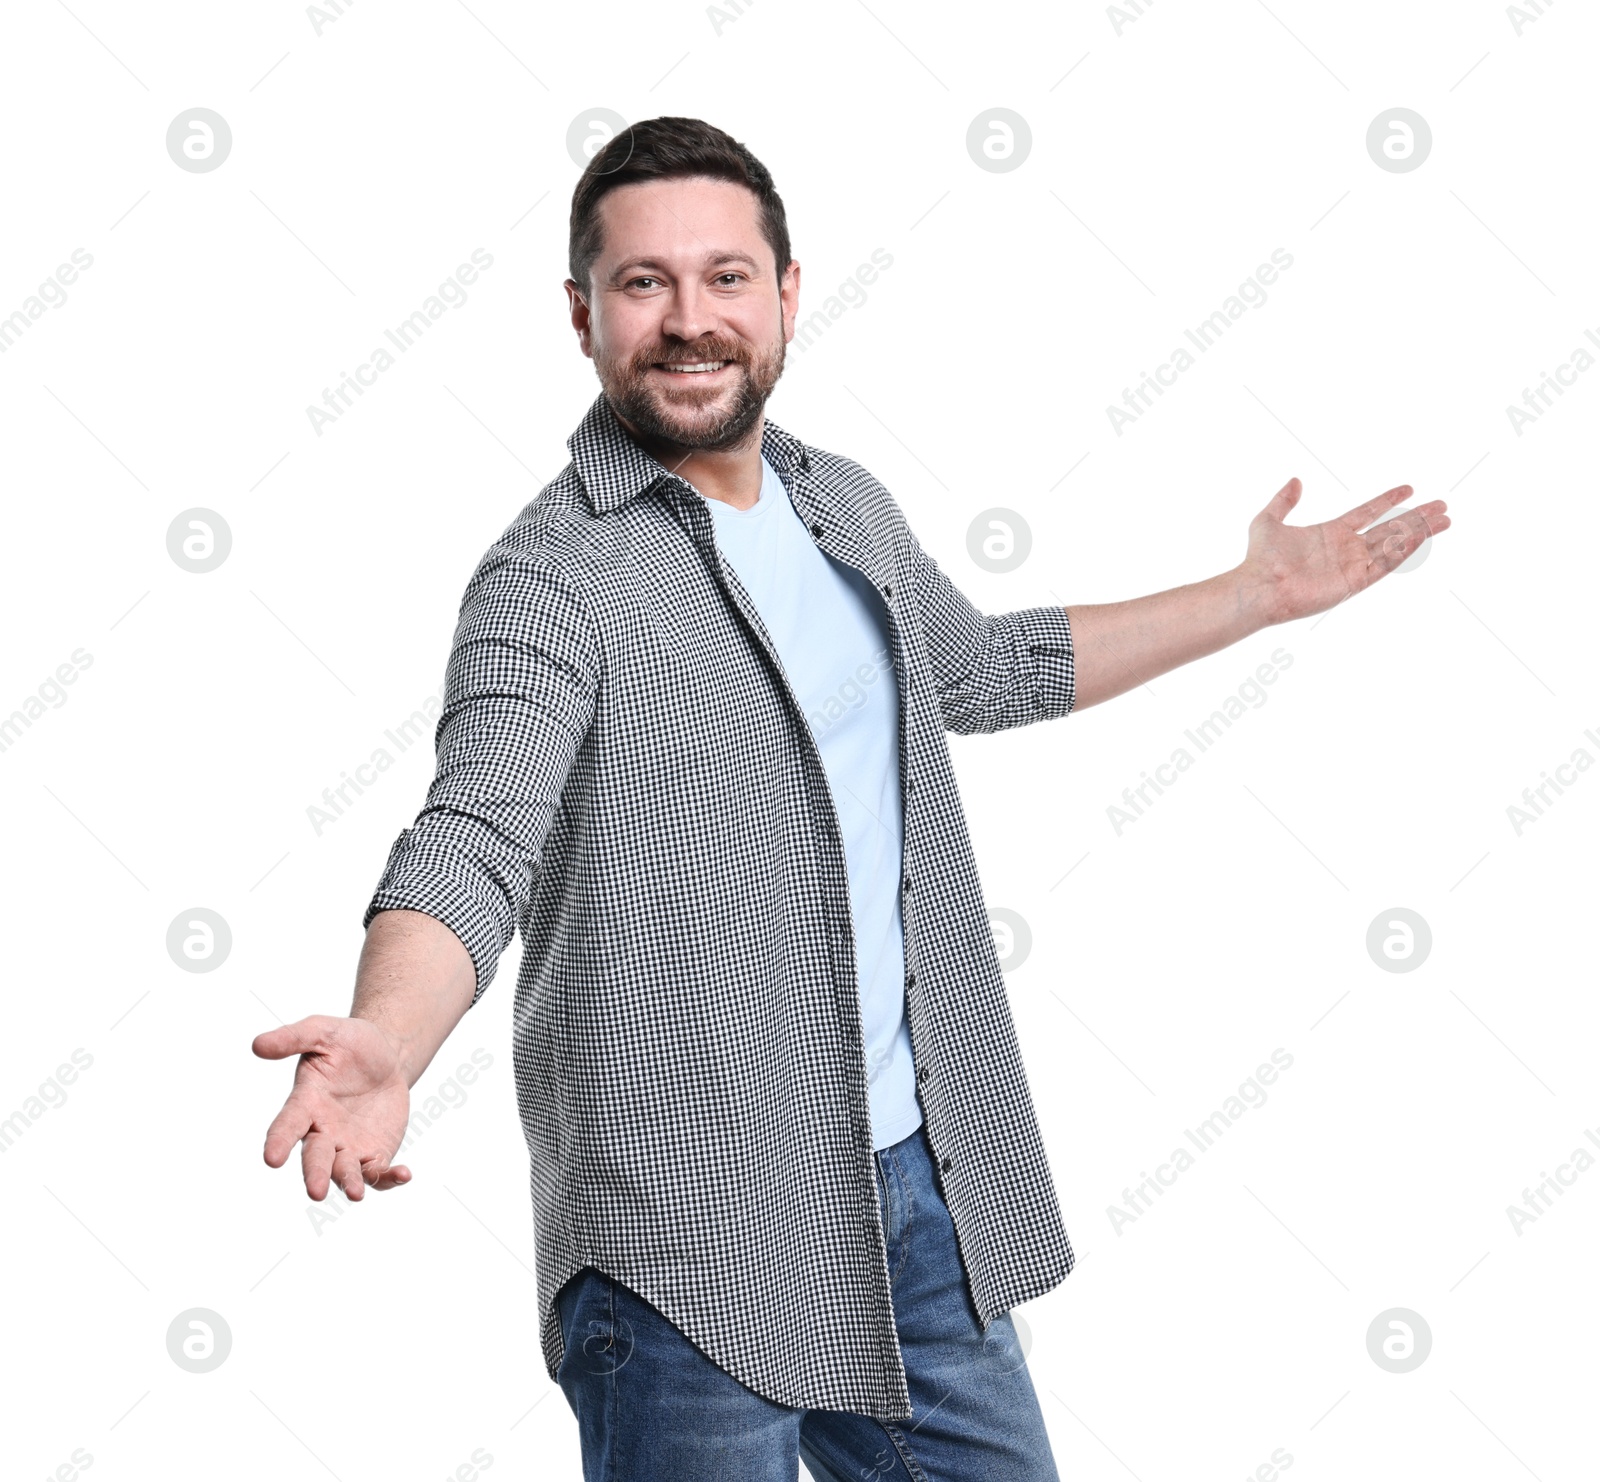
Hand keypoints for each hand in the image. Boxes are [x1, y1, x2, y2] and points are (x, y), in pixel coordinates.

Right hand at [254, 1015, 413, 1200]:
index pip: (287, 1125)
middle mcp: (322, 1131)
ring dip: (350, 1183)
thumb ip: (293, 1037)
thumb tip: (257, 1045)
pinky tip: (404, 1175)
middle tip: (315, 1192)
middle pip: (316, 1157)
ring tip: (356, 1193)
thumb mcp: (323, 1031)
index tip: (271, 1159)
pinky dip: (389, 1178)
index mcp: (305, 1104)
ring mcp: (348, 1146)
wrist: (386, 1054)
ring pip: (345, 1172)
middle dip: (315, 1174)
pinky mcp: (374, 1153)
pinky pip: (379, 1172)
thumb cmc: (349, 1042)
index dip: (279, 1141)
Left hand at [1237, 478, 1449, 625]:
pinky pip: (1384, 564)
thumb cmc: (1260, 558)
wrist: (1259, 586)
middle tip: (1442, 506)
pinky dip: (1402, 551)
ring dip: (1419, 532)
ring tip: (1444, 519)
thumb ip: (1283, 501)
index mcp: (1330, 533)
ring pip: (1393, 545)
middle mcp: (1345, 549)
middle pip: (1389, 528)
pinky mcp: (1353, 582)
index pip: (1368, 513)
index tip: (1409, 488)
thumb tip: (1295, 481)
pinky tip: (1420, 536)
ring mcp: (1352, 566)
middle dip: (1417, 518)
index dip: (1388, 500)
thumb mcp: (1268, 521)